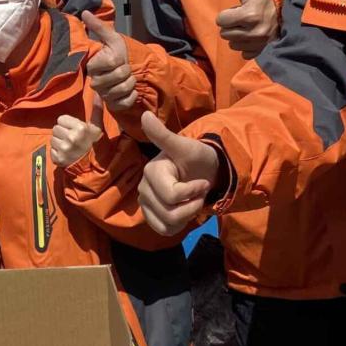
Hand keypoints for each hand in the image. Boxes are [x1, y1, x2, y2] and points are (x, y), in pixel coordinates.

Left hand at [50, 94, 105, 167]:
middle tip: (72, 140)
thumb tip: (97, 93)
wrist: (92, 166)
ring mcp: (64, 149)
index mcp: (80, 128)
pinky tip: (66, 154)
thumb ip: (96, 110)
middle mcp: (71, 138)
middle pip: (56, 128)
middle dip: (62, 133)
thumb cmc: (93, 144)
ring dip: (59, 143)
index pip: (61, 119)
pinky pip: (51, 151)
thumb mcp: (96, 127)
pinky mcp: (58, 159)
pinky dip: (57, 153)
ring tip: (69, 147)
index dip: (67, 124)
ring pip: (52, 139)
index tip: (74, 131)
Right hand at [82, 12, 138, 111]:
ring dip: (131, 83)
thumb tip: (84, 13)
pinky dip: (132, 96)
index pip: (111, 61)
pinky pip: (125, 102)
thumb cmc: (119, 54)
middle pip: (120, 75)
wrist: (128, 72)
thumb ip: (98, 27)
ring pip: (123, 89)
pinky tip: (131, 91)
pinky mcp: (113, 106)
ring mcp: (103, 96)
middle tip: (125, 69)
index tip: (118, 58)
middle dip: (128, 71)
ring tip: (128, 79)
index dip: (119, 59)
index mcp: (92, 66)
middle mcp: (95, 82)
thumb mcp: (111, 39)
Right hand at [137, 111, 220, 236]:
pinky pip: (164, 230)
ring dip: (187, 215)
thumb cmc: (196, 157)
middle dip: (192, 204)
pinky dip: (179, 224)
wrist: (202, 170)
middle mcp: (144, 189)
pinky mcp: (151, 216)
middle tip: (198, 191)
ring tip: (192, 201)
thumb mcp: (185, 146)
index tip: (201, 181)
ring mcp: (146, 204)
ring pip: (168, 224)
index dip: (193, 191)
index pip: (172, 196)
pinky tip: (185, 211)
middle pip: (170, 213)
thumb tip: (145, 115)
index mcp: (151, 172)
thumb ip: (164, 135)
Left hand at [217, 0, 278, 58]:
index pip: (221, 20)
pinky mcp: (260, 52)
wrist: (285, 14)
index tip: (237, 10)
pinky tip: (252, 37)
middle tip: (242, 19)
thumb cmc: (262, 0)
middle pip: (224, 33)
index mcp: (249, 15)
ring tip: (247, 28)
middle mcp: (253, 32)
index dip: (226, 15)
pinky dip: (245, 46)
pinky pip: (242, 53)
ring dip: (236, 36)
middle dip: (230, 26)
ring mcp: (257, 44)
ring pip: (232, 44)